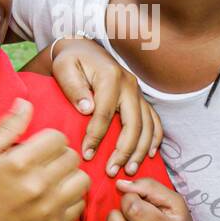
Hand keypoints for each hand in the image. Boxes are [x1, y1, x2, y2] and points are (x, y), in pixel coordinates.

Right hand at [0, 98, 91, 220]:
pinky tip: (57, 196)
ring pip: (82, 179)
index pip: (58, 138)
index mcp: (20, 162)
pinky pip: (81, 204)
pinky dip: (72, 198)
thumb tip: (26, 103)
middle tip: (46, 162)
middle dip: (61, 155)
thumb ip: (7, 126)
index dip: (50, 139)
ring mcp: (50, 207)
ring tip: (56, 178)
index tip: (39, 147)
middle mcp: (39, 184)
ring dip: (71, 175)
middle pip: (72, 156)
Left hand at [50, 37, 162, 174]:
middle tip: (112, 171)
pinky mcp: (140, 98)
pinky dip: (155, 138)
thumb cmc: (71, 61)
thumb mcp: (64, 68)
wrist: (84, 49)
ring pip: (147, 126)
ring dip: (140, 150)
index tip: (86, 154)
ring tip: (129, 170)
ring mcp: (138, 92)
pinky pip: (155, 121)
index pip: (105, 113)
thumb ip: (74, 88)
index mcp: (111, 77)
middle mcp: (130, 84)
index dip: (96, 137)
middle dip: (124, 151)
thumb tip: (87, 110)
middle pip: (133, 124)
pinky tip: (149, 155)